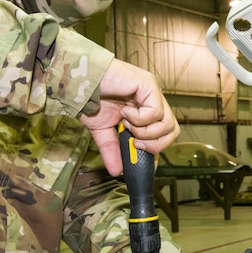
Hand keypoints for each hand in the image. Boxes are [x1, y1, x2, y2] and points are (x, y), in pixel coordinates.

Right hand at [81, 59, 180, 175]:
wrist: (79, 82)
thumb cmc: (90, 98)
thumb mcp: (102, 131)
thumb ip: (112, 149)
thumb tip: (116, 171)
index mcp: (144, 110)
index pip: (163, 135)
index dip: (155, 150)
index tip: (142, 163)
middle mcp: (151, 101)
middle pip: (172, 131)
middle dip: (155, 144)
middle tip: (136, 143)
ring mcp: (152, 93)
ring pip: (168, 124)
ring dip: (145, 132)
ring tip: (127, 124)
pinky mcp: (149, 85)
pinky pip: (155, 112)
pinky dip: (139, 119)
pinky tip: (125, 112)